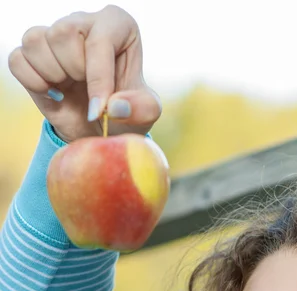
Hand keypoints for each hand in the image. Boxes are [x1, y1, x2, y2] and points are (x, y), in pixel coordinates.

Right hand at [8, 5, 161, 142]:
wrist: (98, 130)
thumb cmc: (125, 114)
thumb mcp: (145, 115)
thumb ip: (142, 108)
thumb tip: (114, 105)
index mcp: (118, 25)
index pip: (99, 41)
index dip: (97, 79)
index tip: (99, 109)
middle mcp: (84, 21)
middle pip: (62, 33)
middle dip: (75, 72)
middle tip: (87, 90)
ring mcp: (54, 34)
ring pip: (36, 41)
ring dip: (53, 76)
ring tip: (71, 88)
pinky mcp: (32, 53)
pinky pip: (18, 60)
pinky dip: (34, 82)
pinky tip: (53, 92)